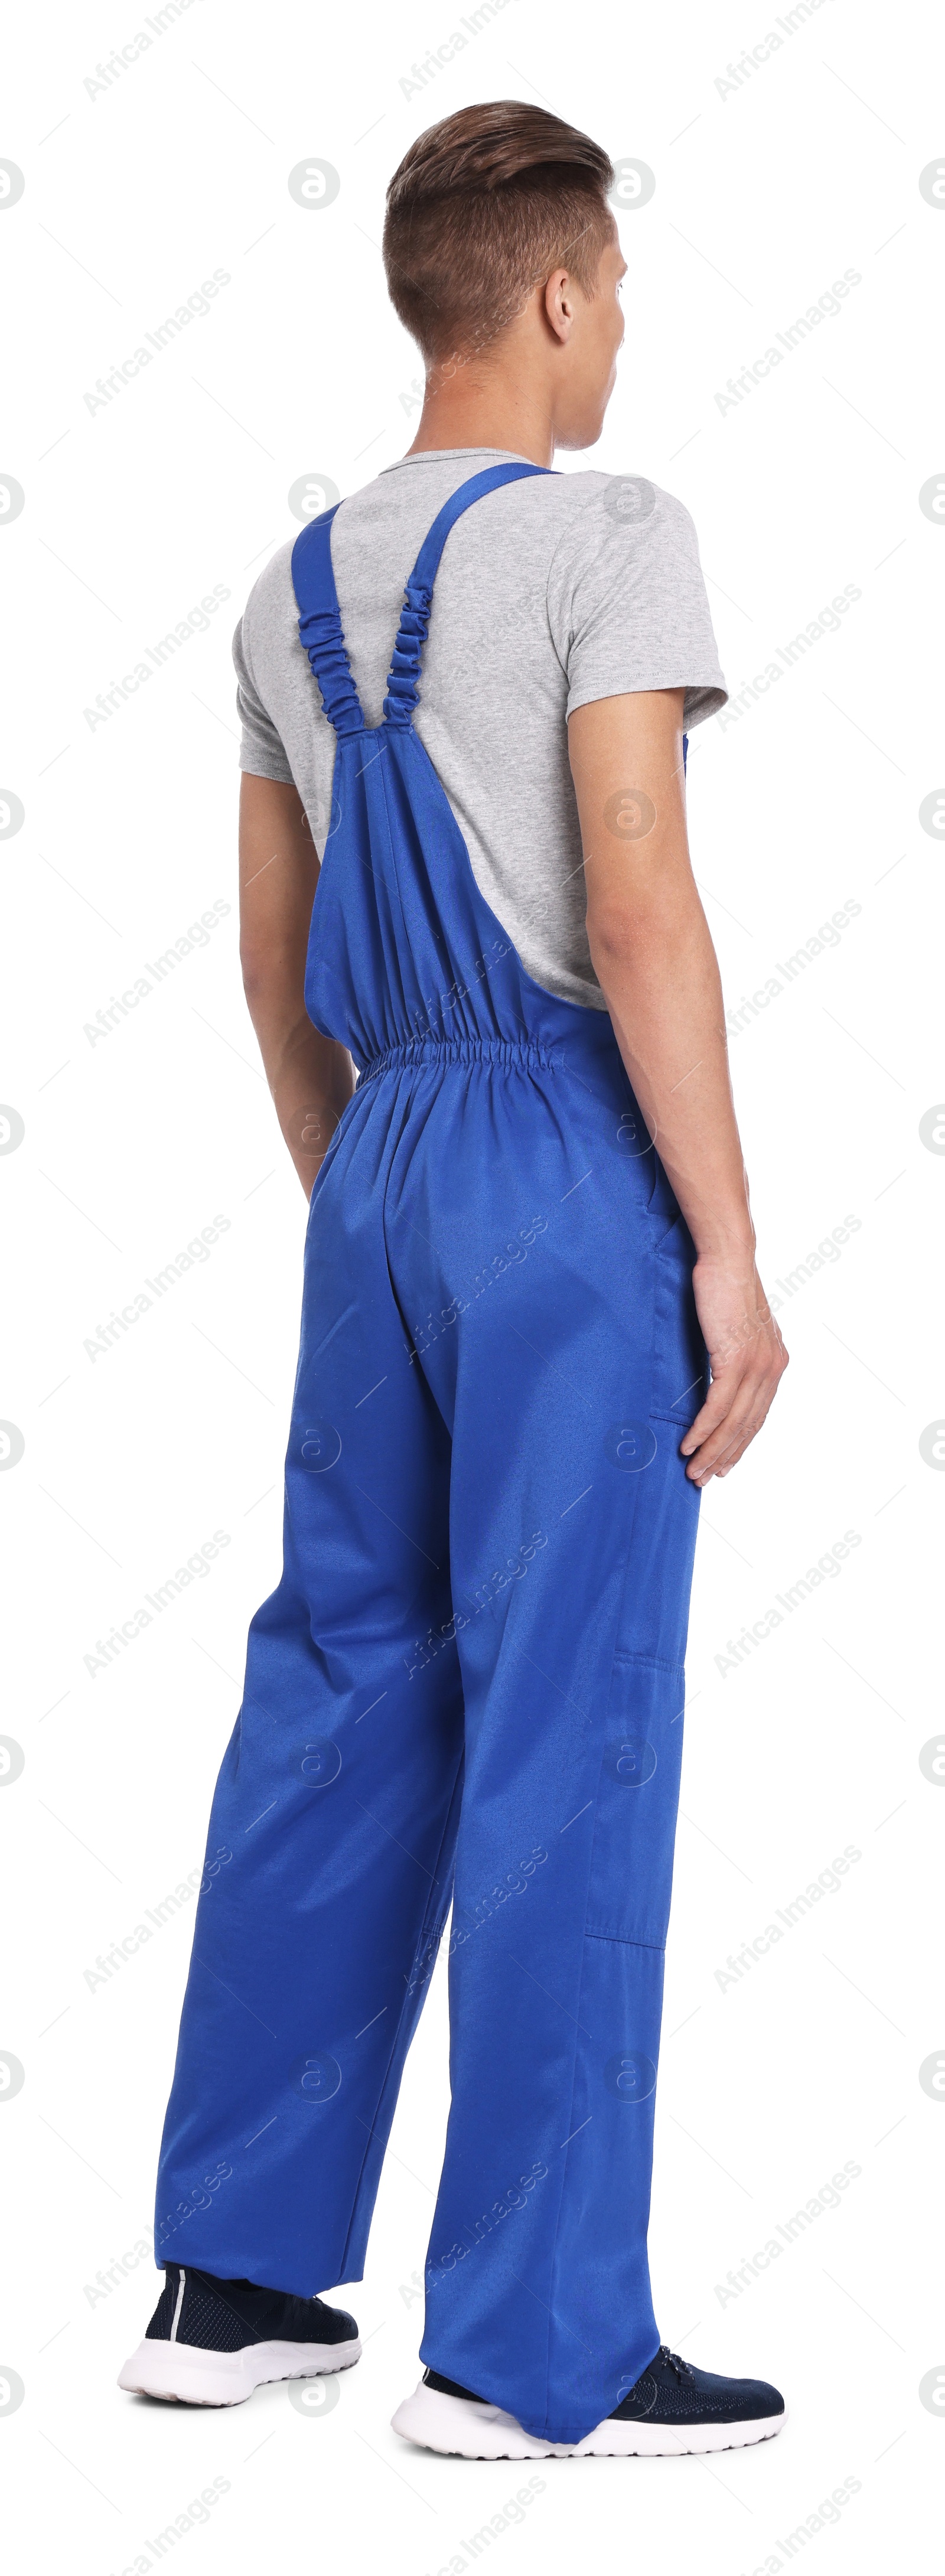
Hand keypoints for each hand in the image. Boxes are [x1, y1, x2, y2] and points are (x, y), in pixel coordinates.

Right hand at [681, 1255, 787, 1484]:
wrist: (727, 1258)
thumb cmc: (725, 1286)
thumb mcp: (736, 1327)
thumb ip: (736, 1353)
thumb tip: (720, 1373)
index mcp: (775, 1362)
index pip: (758, 1414)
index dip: (740, 1444)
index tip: (724, 1464)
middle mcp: (772, 1368)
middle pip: (748, 1425)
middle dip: (726, 1456)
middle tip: (705, 1479)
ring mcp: (757, 1365)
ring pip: (733, 1421)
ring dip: (712, 1451)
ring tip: (694, 1471)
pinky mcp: (736, 1359)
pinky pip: (718, 1405)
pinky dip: (703, 1429)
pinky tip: (689, 1446)